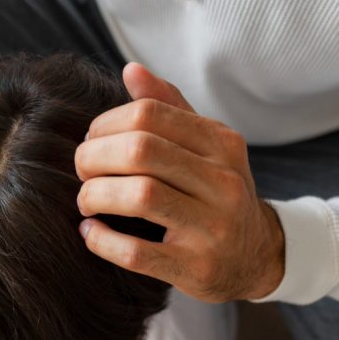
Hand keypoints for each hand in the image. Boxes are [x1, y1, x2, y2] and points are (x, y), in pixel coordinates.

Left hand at [75, 63, 284, 302]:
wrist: (256, 257)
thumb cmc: (217, 195)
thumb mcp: (208, 149)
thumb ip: (171, 109)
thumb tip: (131, 71)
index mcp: (222, 144)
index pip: (149, 115)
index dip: (107, 124)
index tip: (93, 141)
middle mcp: (223, 183)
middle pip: (141, 150)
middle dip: (95, 157)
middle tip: (82, 170)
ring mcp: (212, 228)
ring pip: (140, 195)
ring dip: (96, 195)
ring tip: (86, 201)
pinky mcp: (196, 268)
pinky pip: (137, 252)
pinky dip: (102, 240)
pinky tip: (91, 232)